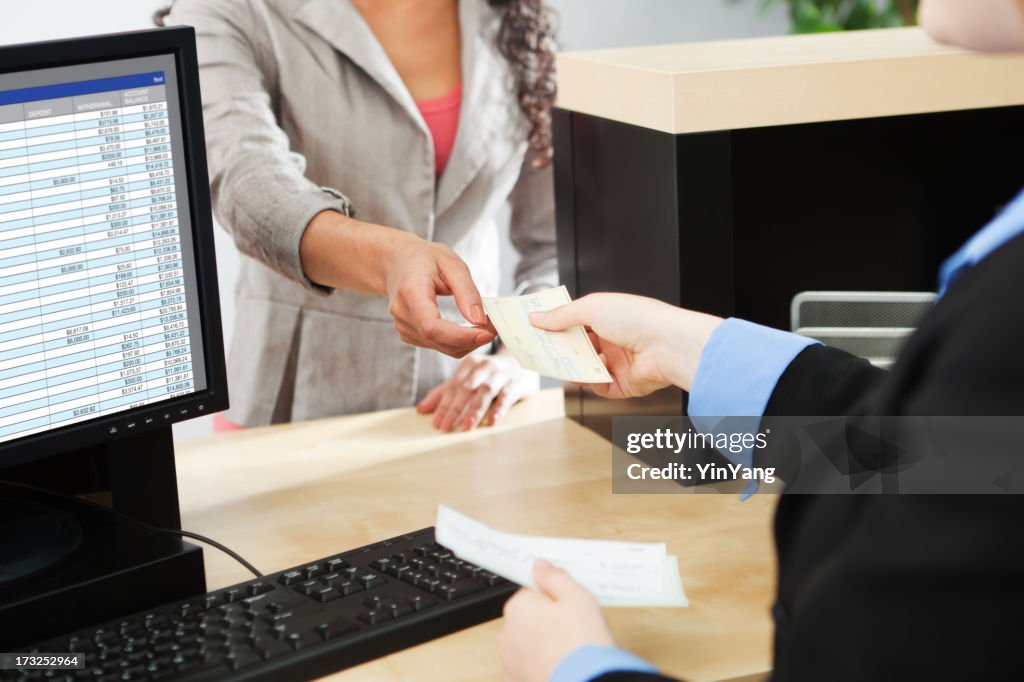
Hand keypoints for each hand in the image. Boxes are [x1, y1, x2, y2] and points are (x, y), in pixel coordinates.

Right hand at [385, 239, 496, 357]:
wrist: (398, 261)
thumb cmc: (424, 259)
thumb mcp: (452, 264)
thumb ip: (467, 292)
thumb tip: (479, 320)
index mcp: (410, 292)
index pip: (432, 327)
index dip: (461, 336)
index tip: (488, 333)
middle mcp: (403, 313)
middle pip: (439, 341)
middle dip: (472, 339)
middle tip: (494, 326)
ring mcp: (403, 327)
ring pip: (442, 348)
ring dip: (468, 342)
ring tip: (484, 324)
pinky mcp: (410, 335)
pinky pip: (439, 346)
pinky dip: (458, 342)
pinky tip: (468, 328)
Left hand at [417, 350, 538, 430]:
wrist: (522, 360)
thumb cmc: (489, 374)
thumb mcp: (466, 380)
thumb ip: (444, 394)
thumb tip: (421, 409)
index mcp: (469, 365)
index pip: (453, 388)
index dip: (444, 406)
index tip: (436, 424)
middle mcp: (484, 367)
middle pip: (467, 389)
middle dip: (456, 409)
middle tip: (447, 428)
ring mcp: (501, 374)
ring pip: (486, 392)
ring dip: (475, 409)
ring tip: (466, 426)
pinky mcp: (517, 383)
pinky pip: (507, 395)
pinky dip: (500, 408)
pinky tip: (493, 421)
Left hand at [498, 560, 615, 681]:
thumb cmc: (583, 644)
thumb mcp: (578, 597)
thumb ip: (555, 577)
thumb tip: (540, 566)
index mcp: (519, 606)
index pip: (533, 592)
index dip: (556, 599)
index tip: (570, 608)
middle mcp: (507, 632)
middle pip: (529, 617)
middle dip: (549, 621)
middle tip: (575, 630)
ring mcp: (510, 660)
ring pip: (528, 643)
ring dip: (543, 645)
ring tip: (569, 651)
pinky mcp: (516, 680)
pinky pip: (527, 666)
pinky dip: (540, 666)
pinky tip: (560, 667)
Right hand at [530, 293, 722, 396]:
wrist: (669, 345)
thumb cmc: (638, 319)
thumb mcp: (592, 308)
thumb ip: (562, 315)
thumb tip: (536, 318)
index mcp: (608, 317)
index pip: (575, 322)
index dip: (555, 325)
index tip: (534, 328)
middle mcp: (613, 339)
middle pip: (577, 347)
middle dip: (558, 349)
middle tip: (537, 350)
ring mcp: (618, 362)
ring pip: (585, 369)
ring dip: (574, 367)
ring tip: (560, 363)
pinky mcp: (624, 384)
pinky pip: (599, 387)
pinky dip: (593, 382)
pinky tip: (597, 373)